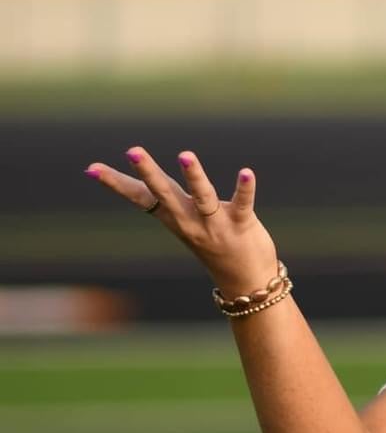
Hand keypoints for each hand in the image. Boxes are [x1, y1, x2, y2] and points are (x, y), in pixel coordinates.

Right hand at [85, 146, 280, 295]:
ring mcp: (215, 225)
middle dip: (149, 172)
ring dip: (194, 176)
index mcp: (174, 217)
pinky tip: (246, 172)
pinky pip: (242, 204)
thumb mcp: (183, 220)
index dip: (116, 183)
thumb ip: (166, 200)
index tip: (92, 169)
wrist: (245, 282)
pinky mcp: (241, 225)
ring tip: (185, 154)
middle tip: (133, 150)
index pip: (140, 197)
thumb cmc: (213, 242)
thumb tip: (144, 182)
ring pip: (202, 197)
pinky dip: (244, 189)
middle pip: (165, 194)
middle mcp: (189, 221)